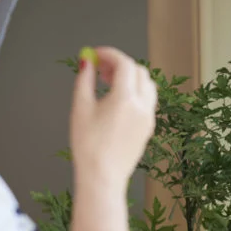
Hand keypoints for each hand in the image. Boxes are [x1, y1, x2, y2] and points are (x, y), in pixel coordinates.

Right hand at [70, 46, 157, 186]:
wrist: (103, 176)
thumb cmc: (89, 146)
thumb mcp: (80, 108)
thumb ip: (84, 80)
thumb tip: (87, 63)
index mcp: (125, 99)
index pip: (125, 63)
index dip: (109, 54)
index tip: (95, 54)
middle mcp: (142, 105)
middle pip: (139, 71)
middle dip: (120, 64)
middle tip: (100, 69)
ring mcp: (149, 117)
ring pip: (148, 85)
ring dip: (131, 77)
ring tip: (109, 84)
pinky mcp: (149, 127)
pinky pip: (148, 100)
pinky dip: (136, 92)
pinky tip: (118, 100)